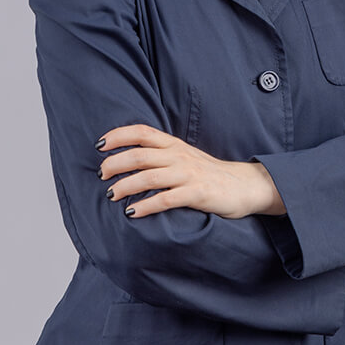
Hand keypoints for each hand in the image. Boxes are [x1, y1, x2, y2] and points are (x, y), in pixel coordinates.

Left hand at [95, 124, 285, 219]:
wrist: (244, 185)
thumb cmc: (209, 173)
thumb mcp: (185, 157)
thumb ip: (161, 155)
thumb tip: (127, 160)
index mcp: (174, 145)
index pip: (142, 132)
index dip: (119, 135)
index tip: (100, 145)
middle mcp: (179, 156)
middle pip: (139, 155)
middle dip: (115, 164)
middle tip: (102, 175)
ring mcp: (188, 175)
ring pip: (149, 177)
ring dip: (126, 186)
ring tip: (112, 195)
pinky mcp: (197, 194)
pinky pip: (166, 199)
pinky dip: (146, 206)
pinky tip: (133, 212)